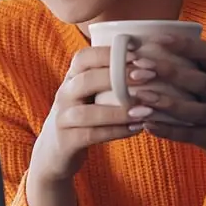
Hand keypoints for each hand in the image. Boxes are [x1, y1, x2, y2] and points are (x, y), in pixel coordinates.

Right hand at [28, 44, 153, 185]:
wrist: (54, 152)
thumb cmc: (83, 118)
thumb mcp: (89, 94)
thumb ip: (108, 79)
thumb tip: (146, 62)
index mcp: (71, 78)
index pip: (84, 57)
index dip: (109, 54)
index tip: (138, 55)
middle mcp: (64, 95)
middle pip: (86, 80)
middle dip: (119, 77)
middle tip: (150, 77)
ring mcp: (62, 119)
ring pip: (88, 113)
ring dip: (119, 111)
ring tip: (147, 110)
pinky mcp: (66, 142)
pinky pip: (91, 135)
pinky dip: (116, 131)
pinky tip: (137, 129)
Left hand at [130, 35, 205, 181]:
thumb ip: (191, 71)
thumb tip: (148, 54)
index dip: (185, 45)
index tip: (158, 39)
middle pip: (201, 81)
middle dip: (170, 72)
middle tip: (140, 66)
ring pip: (194, 110)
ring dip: (166, 102)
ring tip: (140, 96)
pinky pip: (189, 135)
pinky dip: (167, 131)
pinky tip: (147, 125)